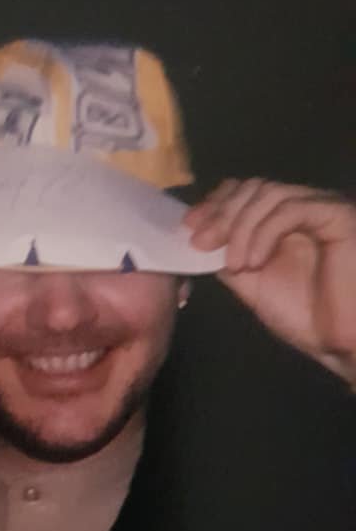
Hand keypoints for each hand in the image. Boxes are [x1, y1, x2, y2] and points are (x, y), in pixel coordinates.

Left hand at [185, 178, 355, 386]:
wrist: (342, 342)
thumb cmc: (304, 316)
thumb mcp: (251, 284)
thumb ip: (228, 257)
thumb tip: (200, 237)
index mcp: (281, 222)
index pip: (245, 191)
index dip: (215, 203)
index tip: (189, 227)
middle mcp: (302, 208)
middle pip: (254, 187)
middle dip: (221, 214)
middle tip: (201, 243)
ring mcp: (321, 208)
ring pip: (270, 194)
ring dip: (241, 227)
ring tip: (234, 265)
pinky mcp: (338, 216)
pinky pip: (293, 209)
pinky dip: (265, 232)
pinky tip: (254, 262)